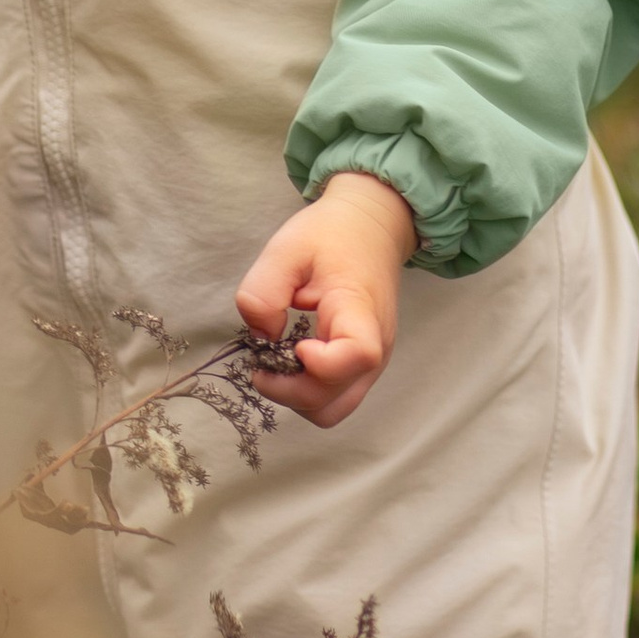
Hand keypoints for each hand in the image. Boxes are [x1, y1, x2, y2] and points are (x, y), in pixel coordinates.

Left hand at [235, 171, 417, 428]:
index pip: (357, 356)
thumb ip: (263, 293)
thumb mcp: (286, 249)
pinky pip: (337, 397)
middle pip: (338, 401)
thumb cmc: (330, 235)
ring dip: (299, 398)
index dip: (321, 364)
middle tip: (262, 363)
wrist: (372, 227)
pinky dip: (310, 392)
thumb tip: (262, 338)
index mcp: (361, 311)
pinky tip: (292, 363)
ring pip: (335, 409)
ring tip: (276, 365)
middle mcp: (376, 346)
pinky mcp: (365, 365)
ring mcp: (374, 360)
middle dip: (292, 392)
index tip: (295, 345)